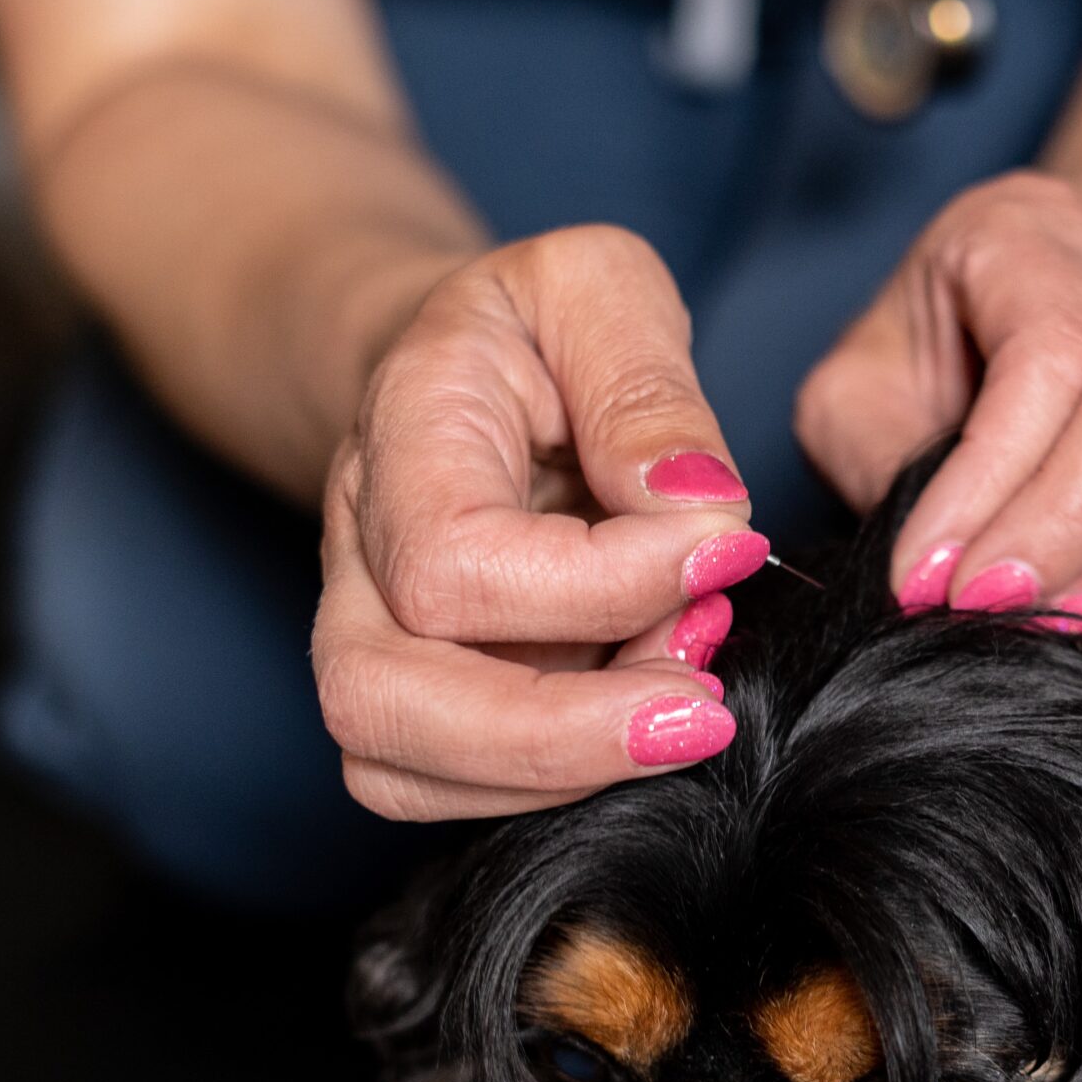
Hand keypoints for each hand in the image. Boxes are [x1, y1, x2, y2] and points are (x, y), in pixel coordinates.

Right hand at [314, 226, 765, 820]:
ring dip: (563, 769)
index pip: (453, 564)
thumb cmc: (541, 325)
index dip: (603, 584)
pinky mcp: (418, 706)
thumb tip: (699, 509)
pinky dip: (556, 785)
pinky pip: (450, 794)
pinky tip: (644, 713)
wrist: (468, 367)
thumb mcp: (602, 287)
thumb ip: (647, 384)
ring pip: (404, 771)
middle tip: (702, 707)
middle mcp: (354, 555)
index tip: (727, 549)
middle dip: (558, 736)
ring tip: (685, 700)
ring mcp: (371, 641)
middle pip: (382, 703)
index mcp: (396, 437)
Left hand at [795, 174, 1081, 679]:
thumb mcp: (859, 385)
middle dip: (1073, 521)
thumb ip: (875, 455)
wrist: (1014, 333)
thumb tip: (926, 577)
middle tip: (989, 609)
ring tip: (1070, 637)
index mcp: (1040, 239)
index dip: (991, 475)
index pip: (1050, 345)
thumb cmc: (928, 367)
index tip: (926, 577)